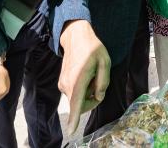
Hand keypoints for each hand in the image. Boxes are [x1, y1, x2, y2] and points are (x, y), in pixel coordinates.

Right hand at [58, 20, 110, 135]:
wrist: (75, 37)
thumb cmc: (92, 48)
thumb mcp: (105, 61)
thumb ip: (103, 81)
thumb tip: (98, 96)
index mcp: (79, 80)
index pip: (76, 103)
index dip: (74, 119)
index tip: (71, 130)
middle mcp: (67, 85)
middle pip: (80, 105)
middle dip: (92, 101)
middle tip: (100, 85)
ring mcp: (63, 84)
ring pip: (77, 100)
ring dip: (87, 94)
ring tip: (92, 76)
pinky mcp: (62, 83)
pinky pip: (74, 94)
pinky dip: (82, 90)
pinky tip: (86, 76)